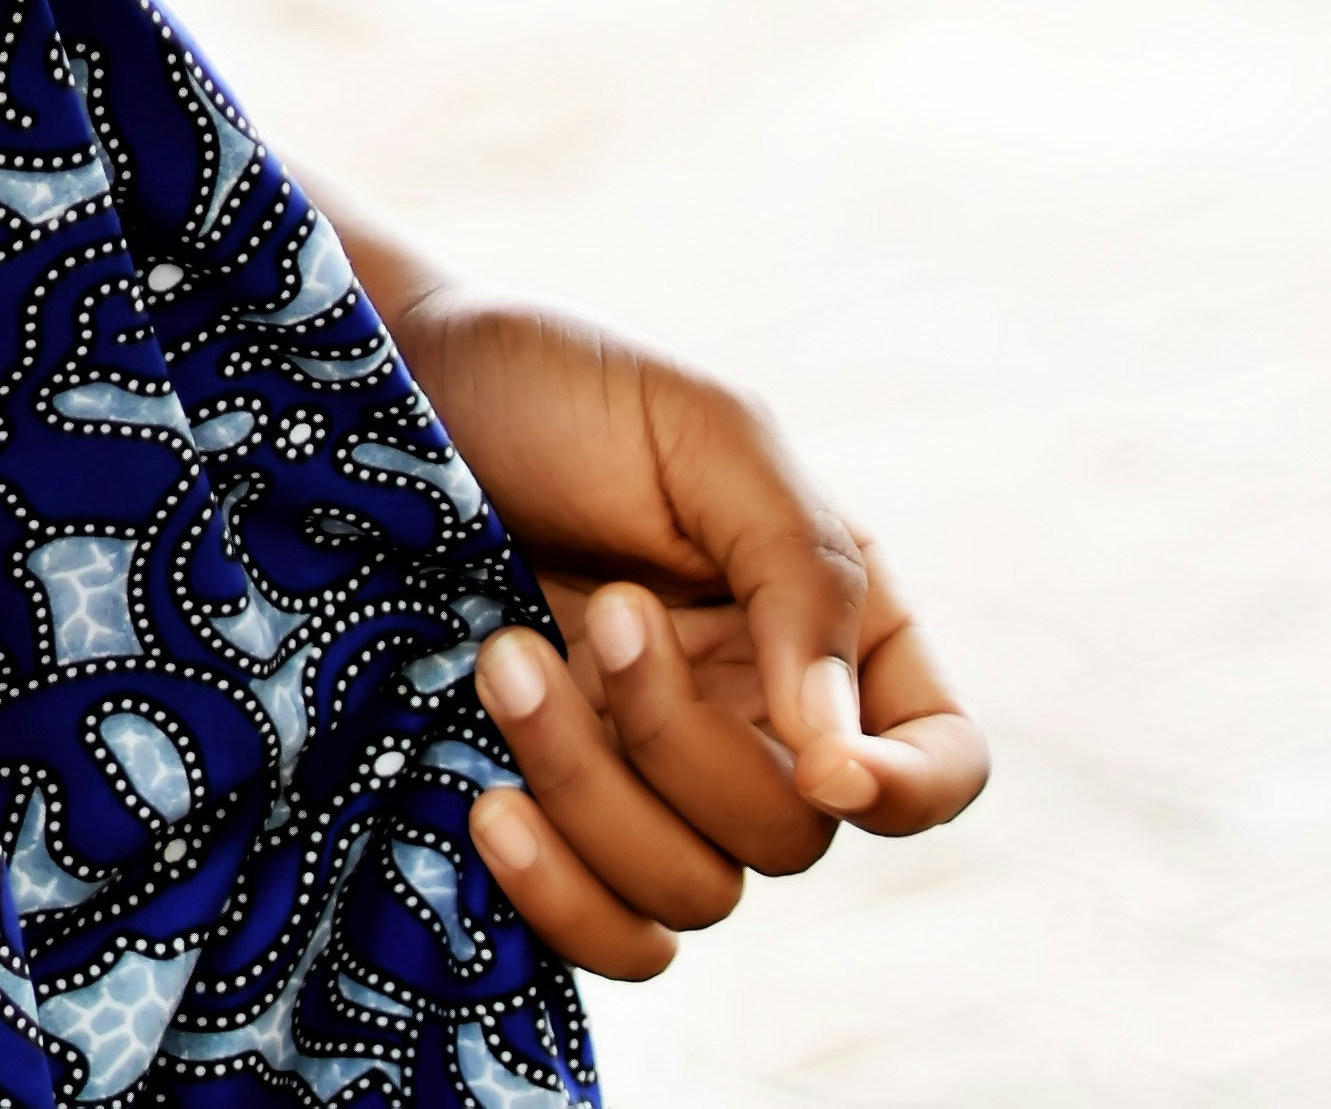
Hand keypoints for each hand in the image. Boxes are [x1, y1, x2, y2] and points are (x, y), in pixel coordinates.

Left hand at [392, 286, 988, 983]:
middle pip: (796, 833)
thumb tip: (840, 757)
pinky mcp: (560, 821)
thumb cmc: (557, 389)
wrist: (391, 393)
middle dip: (686, 738)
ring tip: (505, 655)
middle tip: (603, 605)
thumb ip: (802, 572)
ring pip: (696, 890)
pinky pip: (613, 941)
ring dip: (595, 787)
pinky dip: (563, 900)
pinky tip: (488, 805)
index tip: (827, 769)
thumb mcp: (707, 433)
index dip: (911, 790)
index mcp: (825, 618)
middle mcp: (758, 717)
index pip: (939, 759)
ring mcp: (657, 780)